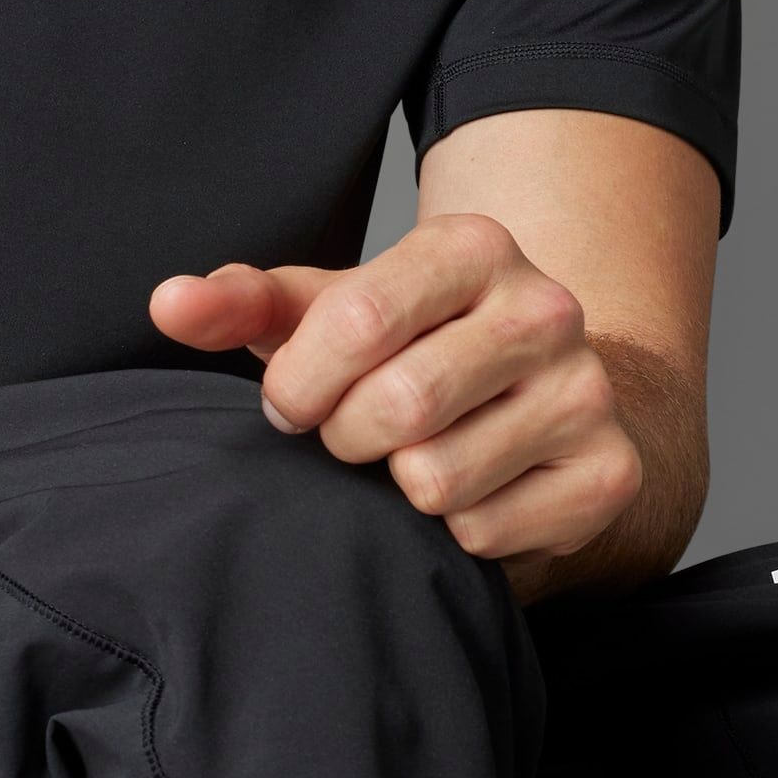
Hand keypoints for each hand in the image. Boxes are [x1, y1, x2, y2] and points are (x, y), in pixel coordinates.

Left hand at [150, 213, 642, 583]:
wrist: (532, 395)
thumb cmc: (403, 345)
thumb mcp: (321, 309)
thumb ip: (239, 302)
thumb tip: (168, 303)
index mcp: (470, 245)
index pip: (357, 321)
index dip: (301, 381)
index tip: (290, 403)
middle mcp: (545, 307)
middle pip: (400, 405)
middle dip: (344, 437)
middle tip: (347, 435)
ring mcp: (587, 392)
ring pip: (439, 478)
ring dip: (394, 485)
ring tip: (403, 456)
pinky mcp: (609, 474)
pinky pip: (486, 532)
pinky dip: (450, 529)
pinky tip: (463, 487)